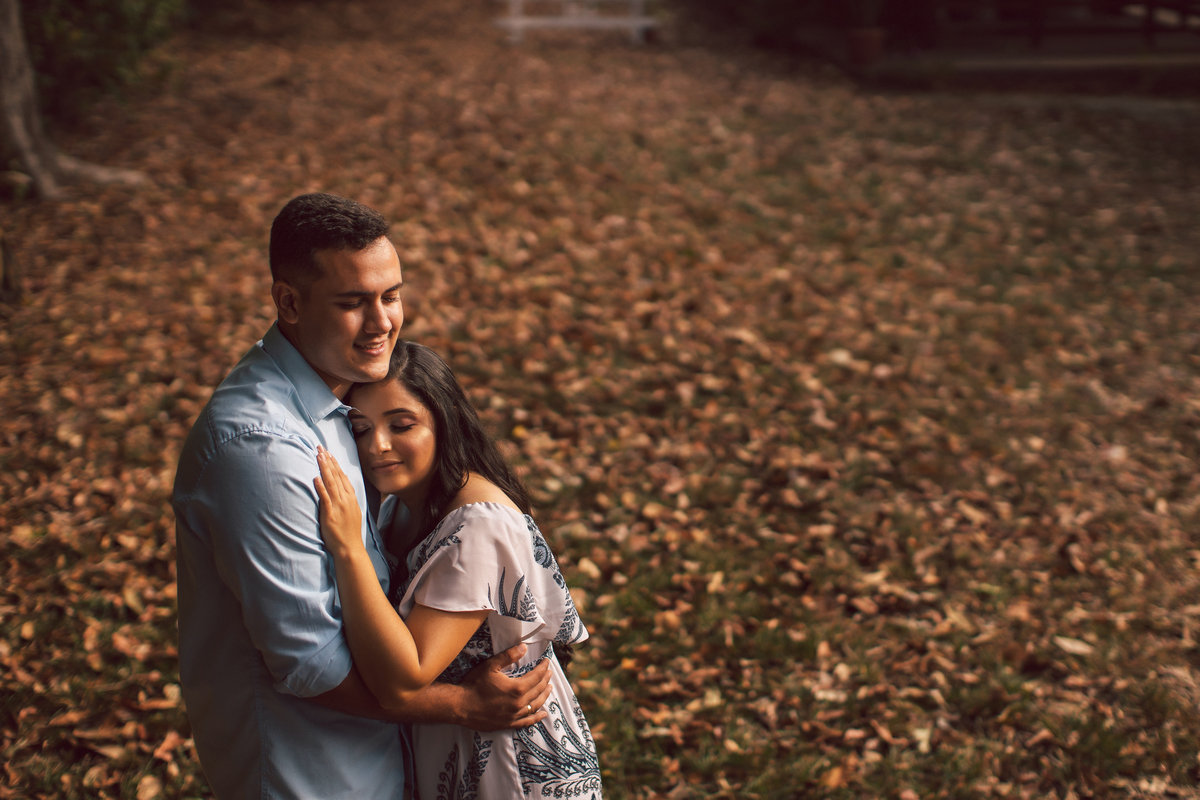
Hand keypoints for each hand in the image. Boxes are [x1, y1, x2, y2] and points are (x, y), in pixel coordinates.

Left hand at [314, 445, 363, 560]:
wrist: (350, 548)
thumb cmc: (349, 532)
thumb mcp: (352, 511)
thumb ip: (346, 498)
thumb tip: (341, 486)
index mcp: (351, 498)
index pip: (342, 476)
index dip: (335, 464)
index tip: (329, 453)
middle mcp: (345, 499)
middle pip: (336, 476)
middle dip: (328, 461)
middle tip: (320, 448)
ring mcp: (338, 506)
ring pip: (331, 483)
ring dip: (324, 468)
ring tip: (318, 456)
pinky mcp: (330, 514)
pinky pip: (325, 498)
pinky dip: (321, 487)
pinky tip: (316, 478)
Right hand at [457, 644, 551, 730]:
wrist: (461, 706)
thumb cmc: (474, 684)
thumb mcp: (490, 666)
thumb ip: (508, 656)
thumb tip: (524, 647)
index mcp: (517, 688)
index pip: (536, 676)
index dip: (543, 668)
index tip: (547, 662)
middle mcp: (519, 703)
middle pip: (538, 690)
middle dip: (545, 679)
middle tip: (549, 672)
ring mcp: (514, 715)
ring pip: (535, 705)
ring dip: (544, 695)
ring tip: (550, 688)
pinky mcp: (508, 724)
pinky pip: (527, 721)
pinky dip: (537, 717)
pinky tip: (543, 714)